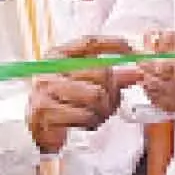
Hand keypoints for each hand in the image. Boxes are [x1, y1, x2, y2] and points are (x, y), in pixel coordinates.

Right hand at [29, 36, 138, 150]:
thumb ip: (110, 75)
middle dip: (114, 89)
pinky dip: (91, 122)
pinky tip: (85, 122)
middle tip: (113, 100)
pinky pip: (84, 115)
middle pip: (99, 70)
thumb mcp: (85, 84)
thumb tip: (137, 71)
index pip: (90, 42)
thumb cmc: (64, 104)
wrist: (37, 131)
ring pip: (95, 95)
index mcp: (58, 55)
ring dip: (103, 109)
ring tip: (97, 113)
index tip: (132, 50)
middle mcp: (50, 68)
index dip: (114, 44)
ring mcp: (45, 88)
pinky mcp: (44, 110)